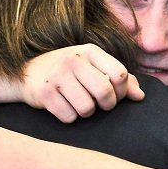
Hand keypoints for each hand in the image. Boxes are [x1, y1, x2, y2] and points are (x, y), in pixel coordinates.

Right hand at [20, 44, 144, 121]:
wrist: (27, 73)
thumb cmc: (69, 72)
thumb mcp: (94, 68)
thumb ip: (120, 80)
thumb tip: (140, 96)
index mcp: (90, 51)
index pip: (119, 74)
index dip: (122, 92)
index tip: (114, 95)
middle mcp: (73, 60)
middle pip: (105, 92)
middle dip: (106, 105)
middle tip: (98, 104)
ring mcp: (57, 75)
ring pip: (87, 108)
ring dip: (86, 112)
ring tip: (78, 103)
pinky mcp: (44, 92)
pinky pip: (69, 117)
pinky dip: (69, 117)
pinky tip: (63, 106)